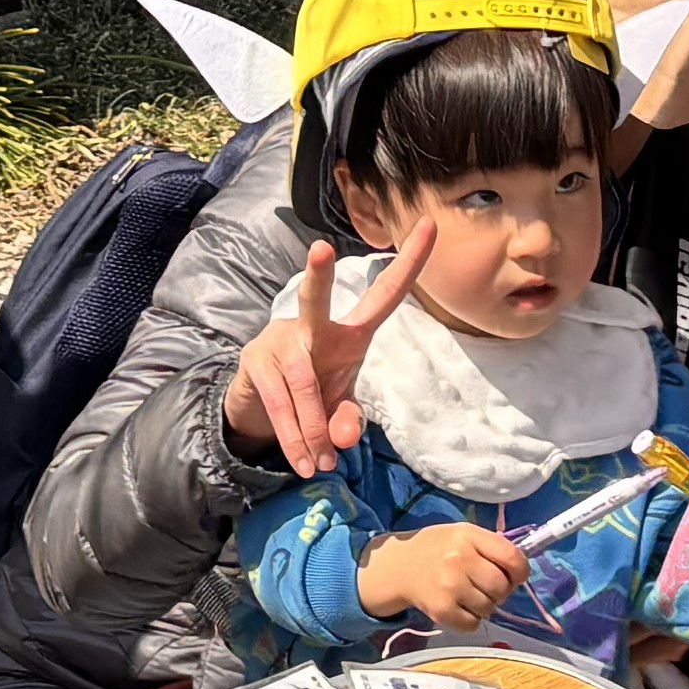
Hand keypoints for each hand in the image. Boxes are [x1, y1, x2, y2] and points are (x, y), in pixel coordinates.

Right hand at [226, 244, 405, 474]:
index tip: (432, 224)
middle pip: (314, 299)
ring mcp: (279, 340)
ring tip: (321, 464)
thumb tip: (345, 435)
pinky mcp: (256, 362)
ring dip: (312, 429)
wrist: (263, 407)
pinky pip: (280, 402)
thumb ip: (349, 418)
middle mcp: (313, 327)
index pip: (385, 294)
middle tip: (319, 249)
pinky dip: (294, 437)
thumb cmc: (315, 395)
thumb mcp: (340, 409)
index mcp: (350, 332)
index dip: (409, 262)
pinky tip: (304, 461)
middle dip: (318, 276)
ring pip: (301, 382)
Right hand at [356, 522, 528, 629]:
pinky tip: (458, 606)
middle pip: (502, 587)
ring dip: (484, 605)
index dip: (520, 570)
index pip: (512, 557)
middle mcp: (458, 559)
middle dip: (500, 591)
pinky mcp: (441, 610)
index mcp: (467, 535)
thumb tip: (520, 571)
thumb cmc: (438, 549)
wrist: (398, 567)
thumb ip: (491, 547)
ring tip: (467, 595)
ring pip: (489, 608)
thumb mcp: (463, 535)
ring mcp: (449, 586)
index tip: (515, 575)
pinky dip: (470, 619)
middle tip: (486, 586)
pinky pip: (473, 624)